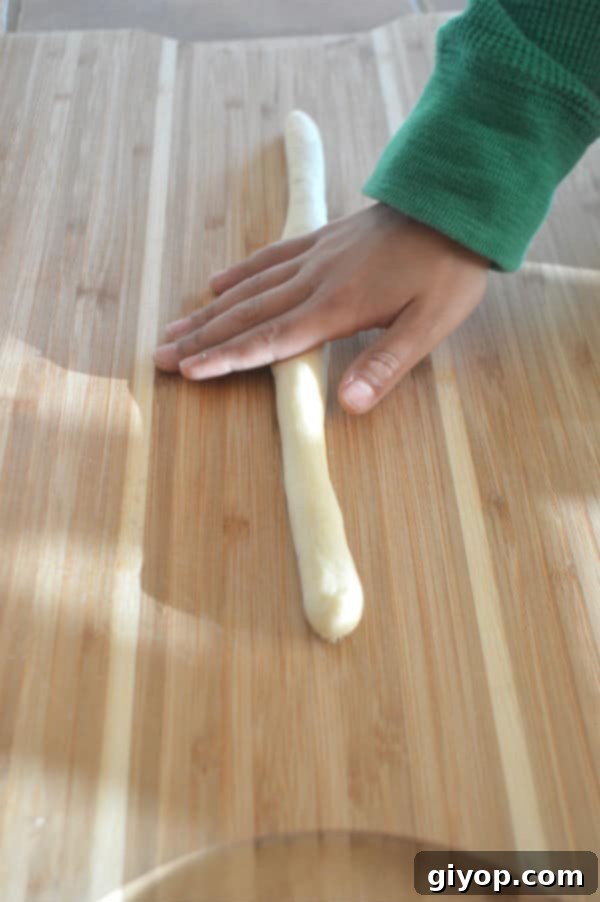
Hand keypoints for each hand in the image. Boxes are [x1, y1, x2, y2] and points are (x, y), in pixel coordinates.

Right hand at [154, 203, 488, 413]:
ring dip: (209, 311)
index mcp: (335, 307)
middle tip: (161, 356)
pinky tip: (217, 281)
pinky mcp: (322, 239)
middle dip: (202, 339)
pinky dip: (240, 271)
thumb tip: (349, 406)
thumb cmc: (446, 270)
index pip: (270, 340)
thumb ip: (385, 365)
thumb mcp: (428, 325)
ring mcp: (314, 256)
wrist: (455, 203)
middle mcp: (314, 281)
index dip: (228, 358)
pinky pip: (270, 256)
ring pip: (250, 288)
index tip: (190, 371)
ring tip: (174, 326)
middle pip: (247, 315)